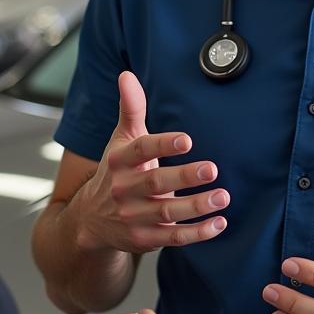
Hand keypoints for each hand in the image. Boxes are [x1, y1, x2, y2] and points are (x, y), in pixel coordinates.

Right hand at [77, 71, 228, 253]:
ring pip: (167, 213)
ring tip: (223, 196)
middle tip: (212, 169)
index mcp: (118, 161)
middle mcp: (124, 189)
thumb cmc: (116, 170)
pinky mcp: (145, 238)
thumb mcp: (120, 139)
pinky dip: (198, 233)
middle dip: (184, 177)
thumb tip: (126, 75)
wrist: (90, 219)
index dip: (162, 144)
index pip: (140, 150)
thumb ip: (130, 108)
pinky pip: (174, 237)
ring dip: (197, 206)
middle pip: (156, 182)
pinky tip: (219, 223)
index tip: (187, 140)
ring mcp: (134, 216)